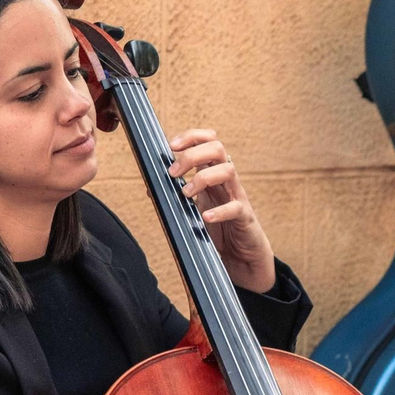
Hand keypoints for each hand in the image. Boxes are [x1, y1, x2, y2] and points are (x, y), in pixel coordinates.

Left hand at [167, 128, 275, 291]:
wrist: (240, 257)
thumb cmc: (217, 229)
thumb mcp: (192, 209)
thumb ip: (173, 197)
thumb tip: (150, 187)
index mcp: (213, 174)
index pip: (208, 141)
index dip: (191, 137)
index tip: (171, 146)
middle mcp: (226, 181)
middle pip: (217, 148)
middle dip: (192, 155)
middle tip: (172, 172)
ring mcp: (237, 196)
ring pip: (228, 170)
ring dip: (203, 177)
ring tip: (185, 193)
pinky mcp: (245, 217)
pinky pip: (235, 207)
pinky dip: (219, 211)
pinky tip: (205, 217)